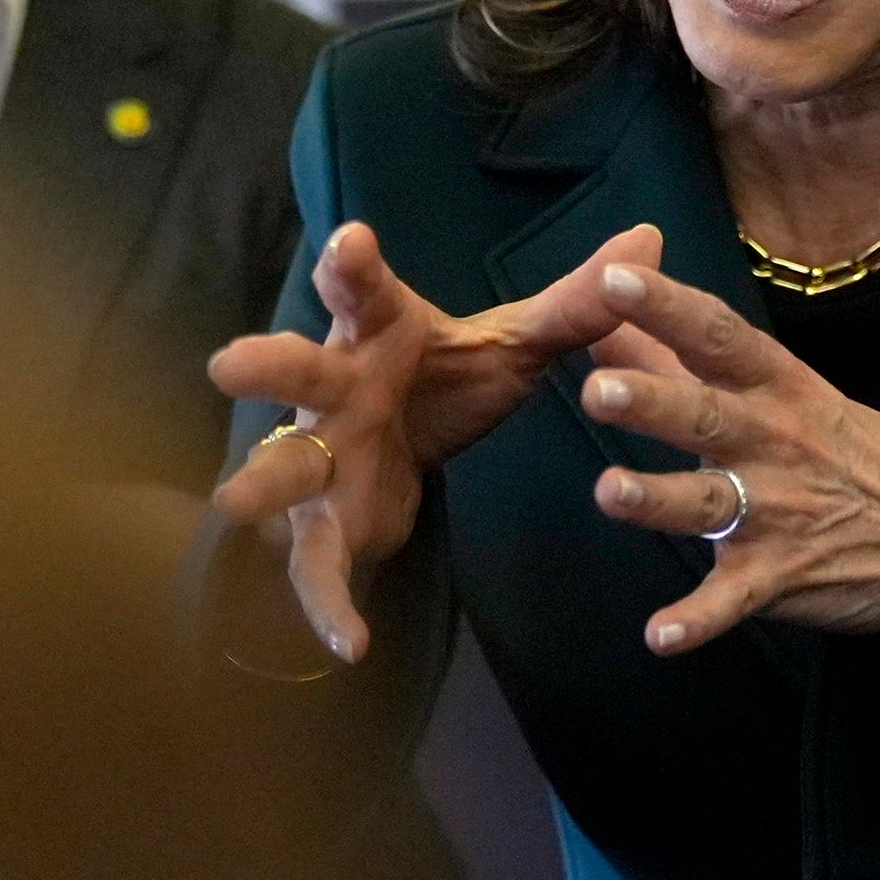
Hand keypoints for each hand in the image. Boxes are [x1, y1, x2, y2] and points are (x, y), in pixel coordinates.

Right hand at [207, 220, 661, 659]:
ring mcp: (321, 456)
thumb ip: (578, 301)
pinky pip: (318, 565)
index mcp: (380, 330)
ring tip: (233, 503)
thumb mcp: (519, 341)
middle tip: (228, 364)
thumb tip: (650, 234)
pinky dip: (328, 606)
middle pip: (298, 370)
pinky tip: (351, 646)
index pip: (365, 291)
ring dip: (260, 484)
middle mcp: (336, 387)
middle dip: (266, 366)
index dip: (354, 267)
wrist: (410, 436)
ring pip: (283, 467)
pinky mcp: (327, 521)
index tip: (351, 243)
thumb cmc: (448, 373)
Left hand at [577, 262, 879, 661]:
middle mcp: (774, 442)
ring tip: (610, 492)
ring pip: (708, 502)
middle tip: (600, 389)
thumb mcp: (783, 391)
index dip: (666, 306)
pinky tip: (661, 637)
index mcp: (777, 387)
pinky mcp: (778, 576)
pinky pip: (731, 601)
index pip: (717, 336)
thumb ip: (682, 360)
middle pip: (706, 416)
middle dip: (654, 402)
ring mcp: (777, 511)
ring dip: (658, 498)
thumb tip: (605, 316)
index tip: (613, 277)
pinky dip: (698, 621)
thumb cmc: (843, 451)